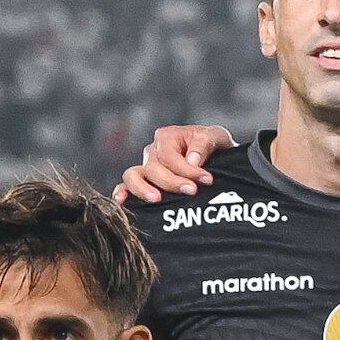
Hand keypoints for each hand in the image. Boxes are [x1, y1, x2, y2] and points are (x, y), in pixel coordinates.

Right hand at [115, 122, 233, 203]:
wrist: (217, 159)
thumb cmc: (213, 145)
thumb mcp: (215, 137)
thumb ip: (204, 144)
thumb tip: (191, 160)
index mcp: (167, 137)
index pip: (168, 155)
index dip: (186, 169)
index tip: (207, 179)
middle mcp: (152, 152)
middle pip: (152, 167)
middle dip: (172, 181)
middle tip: (192, 191)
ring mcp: (146, 168)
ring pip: (133, 176)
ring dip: (143, 188)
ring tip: (157, 199)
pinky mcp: (144, 183)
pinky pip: (125, 186)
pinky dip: (122, 193)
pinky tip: (123, 201)